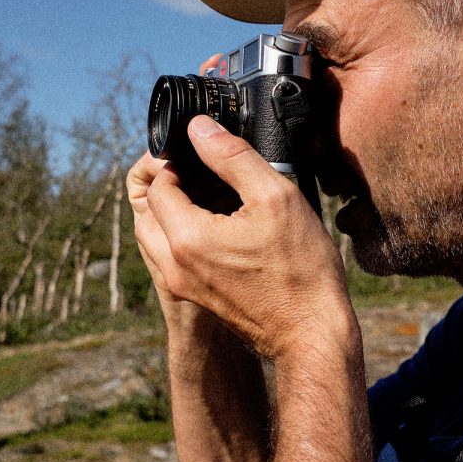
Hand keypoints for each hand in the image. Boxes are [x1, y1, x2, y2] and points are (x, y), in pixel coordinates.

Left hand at [137, 114, 351, 361]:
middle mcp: (175, 265)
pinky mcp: (198, 296)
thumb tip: (198, 128)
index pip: (159, 184)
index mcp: (187, 239)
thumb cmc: (301, 270)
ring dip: (175, 212)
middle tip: (208, 173)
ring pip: (157, 236)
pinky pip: (173, 258)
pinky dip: (184, 236)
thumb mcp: (274, 197)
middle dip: (172, 186)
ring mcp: (184, 285)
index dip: (180, 162)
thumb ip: (232, 156)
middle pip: (150, 211)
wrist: (312, 333)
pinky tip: (224, 225)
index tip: (208, 154)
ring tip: (215, 196)